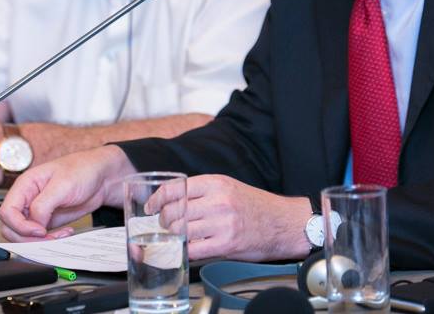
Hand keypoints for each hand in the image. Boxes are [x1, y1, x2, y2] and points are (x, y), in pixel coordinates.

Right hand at [0, 145, 132, 241]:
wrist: (102, 177)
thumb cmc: (82, 170)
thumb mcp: (62, 184)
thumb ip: (43, 205)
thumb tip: (34, 225)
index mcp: (25, 185)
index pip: (7, 212)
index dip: (20, 225)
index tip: (39, 230)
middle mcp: (27, 199)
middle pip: (11, 227)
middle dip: (28, 238)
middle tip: (49, 238)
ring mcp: (36, 212)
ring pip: (23, 236)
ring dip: (39, 242)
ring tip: (59, 237)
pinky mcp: (47, 221)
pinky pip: (39, 238)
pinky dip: (50, 242)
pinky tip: (64, 234)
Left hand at [160, 174, 310, 260]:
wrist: (282, 223)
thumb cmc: (254, 206)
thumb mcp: (228, 187)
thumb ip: (202, 191)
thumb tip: (173, 198)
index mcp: (216, 183)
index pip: (174, 188)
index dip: (157, 199)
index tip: (151, 206)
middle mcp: (218, 201)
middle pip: (173, 211)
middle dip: (163, 219)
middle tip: (164, 223)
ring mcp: (222, 223)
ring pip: (180, 230)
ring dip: (173, 235)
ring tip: (177, 235)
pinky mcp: (225, 244)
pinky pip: (193, 248)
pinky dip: (185, 249)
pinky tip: (187, 247)